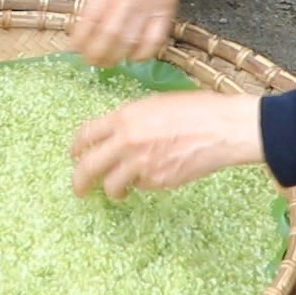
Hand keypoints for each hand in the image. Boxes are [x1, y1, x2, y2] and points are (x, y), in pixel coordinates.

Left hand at [70, 0, 228, 66]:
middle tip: (90, 60)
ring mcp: (150, 4)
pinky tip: (133, 56)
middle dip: (96, 53)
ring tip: (107, 62)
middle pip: (110, 32)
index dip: (81, 37)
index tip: (75, 47)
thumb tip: (81, 27)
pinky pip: (155, 40)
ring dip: (116, 56)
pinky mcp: (166, 12)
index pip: (91, 16)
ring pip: (130, 40)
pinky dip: (142, 54)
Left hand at [71, 91, 263, 198]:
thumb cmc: (196, 110)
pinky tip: (155, 175)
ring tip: (119, 191)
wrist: (223, 128)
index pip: (86, 134)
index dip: (75, 147)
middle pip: (88, 167)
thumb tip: (114, 134)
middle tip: (79, 189)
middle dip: (79, 181)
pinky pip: (141, 187)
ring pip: (112, 185)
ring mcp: (142, 164)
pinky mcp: (159, 181)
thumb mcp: (155, 103)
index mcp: (125, 117)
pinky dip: (143, 184)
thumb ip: (131, 119)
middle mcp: (127, 141)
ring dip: (113, 190)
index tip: (73, 155)